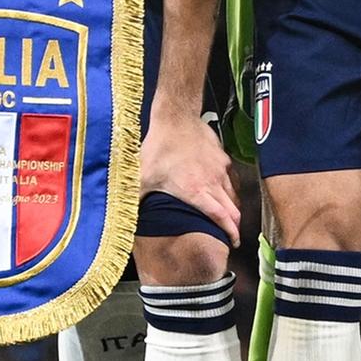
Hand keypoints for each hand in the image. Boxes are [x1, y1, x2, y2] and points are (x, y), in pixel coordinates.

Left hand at [140, 106, 239, 238]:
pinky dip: (232, 190)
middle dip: (235, 226)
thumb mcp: (143, 176)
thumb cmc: (160, 147)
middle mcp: (213, 183)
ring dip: (233, 209)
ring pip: (235, 196)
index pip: (222, 218)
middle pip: (234, 211)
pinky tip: (224, 192)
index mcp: (197, 192)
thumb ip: (136, 199)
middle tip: (231, 235)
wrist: (177, 117)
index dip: (230, 233)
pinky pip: (232, 180)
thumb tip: (124, 217)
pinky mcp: (223, 158)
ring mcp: (221, 170)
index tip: (233, 243)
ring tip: (228, 217)